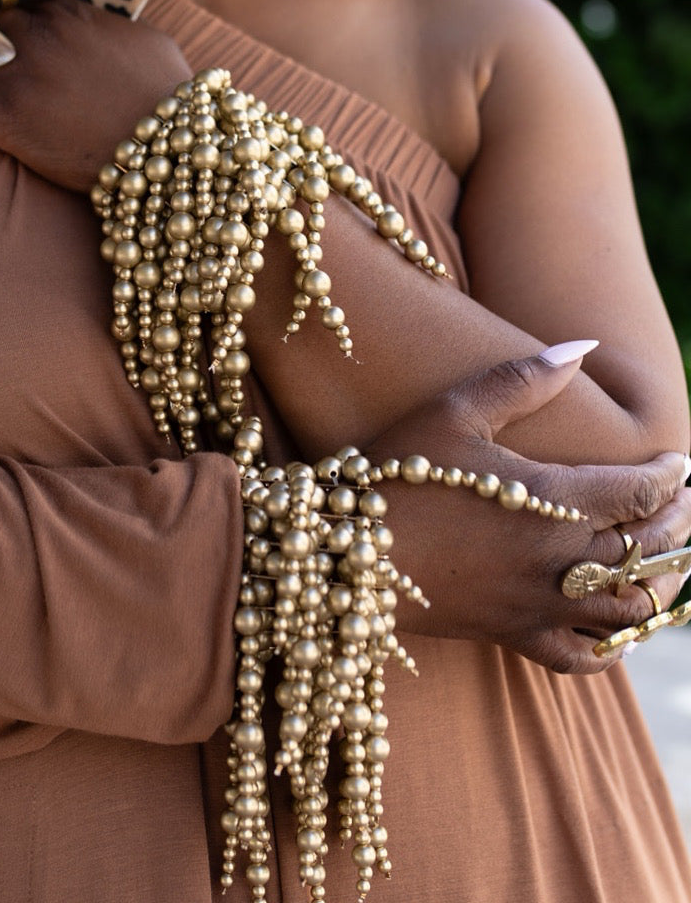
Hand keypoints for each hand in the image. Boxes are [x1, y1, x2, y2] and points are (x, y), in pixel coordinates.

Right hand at [366, 349, 690, 672]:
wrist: (348, 552)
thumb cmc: (398, 474)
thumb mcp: (455, 412)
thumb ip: (523, 379)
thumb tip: (582, 348)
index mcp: (554, 500)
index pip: (641, 491)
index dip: (670, 476)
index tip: (677, 463)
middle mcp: (560, 559)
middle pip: (650, 547)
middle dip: (677, 521)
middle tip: (681, 501)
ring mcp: (540, 604)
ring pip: (633, 606)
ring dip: (662, 581)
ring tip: (666, 558)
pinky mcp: (514, 635)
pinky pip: (585, 658)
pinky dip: (615, 645)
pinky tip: (618, 627)